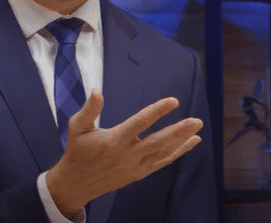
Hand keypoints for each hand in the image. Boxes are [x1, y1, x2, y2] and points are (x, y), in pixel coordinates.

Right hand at [46, 89, 202, 216]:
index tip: (173, 101)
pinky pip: (161, 163)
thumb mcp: (77, 126)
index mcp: (114, 140)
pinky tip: (188, 144)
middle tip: (196, 121)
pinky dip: (176, 154)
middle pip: (158, 141)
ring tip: (197, 130)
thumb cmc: (78, 150)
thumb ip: (89, 109)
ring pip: (163, 153)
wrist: (78, 182)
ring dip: (182, 142)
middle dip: (179, 131)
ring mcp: (135, 166)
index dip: (158, 111)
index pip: (140, 122)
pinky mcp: (138, 174)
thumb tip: (97, 90)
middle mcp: (128, 154)